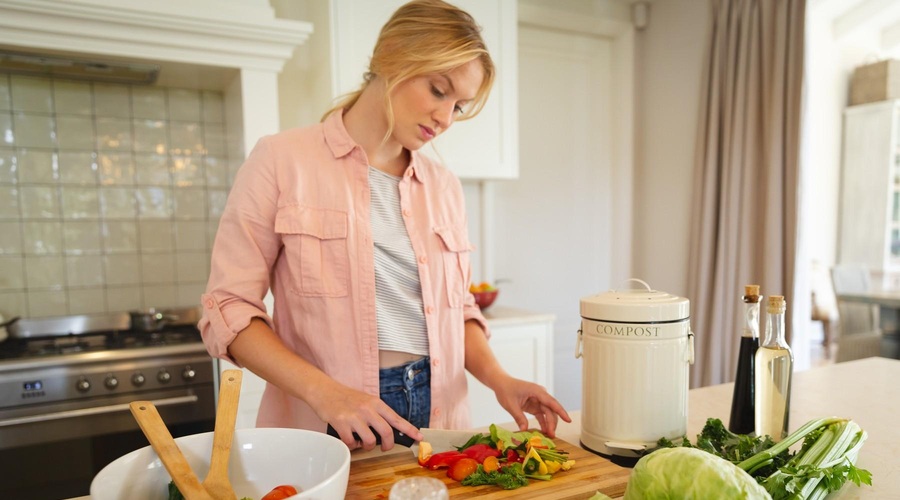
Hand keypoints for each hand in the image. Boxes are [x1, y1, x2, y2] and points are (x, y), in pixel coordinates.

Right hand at [307, 379, 422, 450]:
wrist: (325, 391)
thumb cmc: (346, 398)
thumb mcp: (366, 401)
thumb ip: (377, 413)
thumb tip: (389, 431)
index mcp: (376, 403)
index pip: (397, 418)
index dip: (410, 430)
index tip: (419, 438)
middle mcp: (367, 409)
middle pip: (386, 433)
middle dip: (388, 445)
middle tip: (385, 448)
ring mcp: (354, 417)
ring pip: (369, 441)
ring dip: (367, 447)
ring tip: (362, 442)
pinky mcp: (341, 424)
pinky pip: (351, 443)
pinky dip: (352, 446)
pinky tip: (349, 440)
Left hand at [492, 375, 571, 437]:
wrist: (501, 383)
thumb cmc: (505, 390)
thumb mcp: (511, 405)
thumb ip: (519, 417)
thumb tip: (525, 430)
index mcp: (536, 391)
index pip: (551, 402)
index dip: (561, 411)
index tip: (568, 420)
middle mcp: (540, 395)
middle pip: (550, 410)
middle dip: (552, 423)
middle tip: (552, 435)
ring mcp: (537, 400)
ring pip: (547, 413)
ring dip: (549, 424)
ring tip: (550, 435)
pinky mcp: (534, 405)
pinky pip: (541, 415)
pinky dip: (543, 423)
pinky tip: (544, 431)